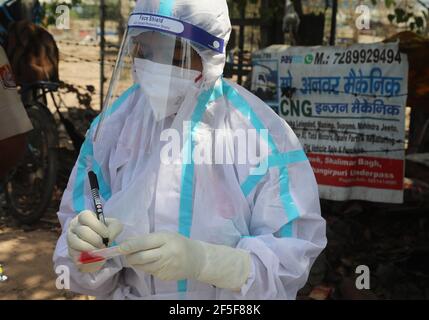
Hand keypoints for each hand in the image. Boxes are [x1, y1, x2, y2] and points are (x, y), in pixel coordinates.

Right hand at [67, 210, 122, 272]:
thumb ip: (113, 229)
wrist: (101, 247)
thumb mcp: (113, 226)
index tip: (106, 235)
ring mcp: (70, 239)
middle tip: (103, 245)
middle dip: (95, 239)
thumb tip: (108, 238)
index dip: (97, 226)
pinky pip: (75, 255)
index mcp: (84, 217)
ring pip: (76, 243)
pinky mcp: (70, 252)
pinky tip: (94, 256)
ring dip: (90, 248)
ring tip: (99, 250)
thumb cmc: (105, 232)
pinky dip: (86, 257)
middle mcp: (74, 226)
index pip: (85, 216)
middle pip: (82, 231)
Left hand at [120, 232, 250, 290]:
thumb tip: (128, 243)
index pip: (145, 243)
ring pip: (141, 266)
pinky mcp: (163, 277)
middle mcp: (166, 254)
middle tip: (125, 252)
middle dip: (129, 256)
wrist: (196, 259)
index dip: (131, 245)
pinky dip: (146, 267)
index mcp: (166, 240)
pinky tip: (153, 262)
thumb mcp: (166, 236)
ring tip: (141, 255)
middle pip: (140, 257)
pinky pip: (148, 271)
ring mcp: (165, 268)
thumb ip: (148, 239)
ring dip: (136, 261)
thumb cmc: (179, 243)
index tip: (120, 247)